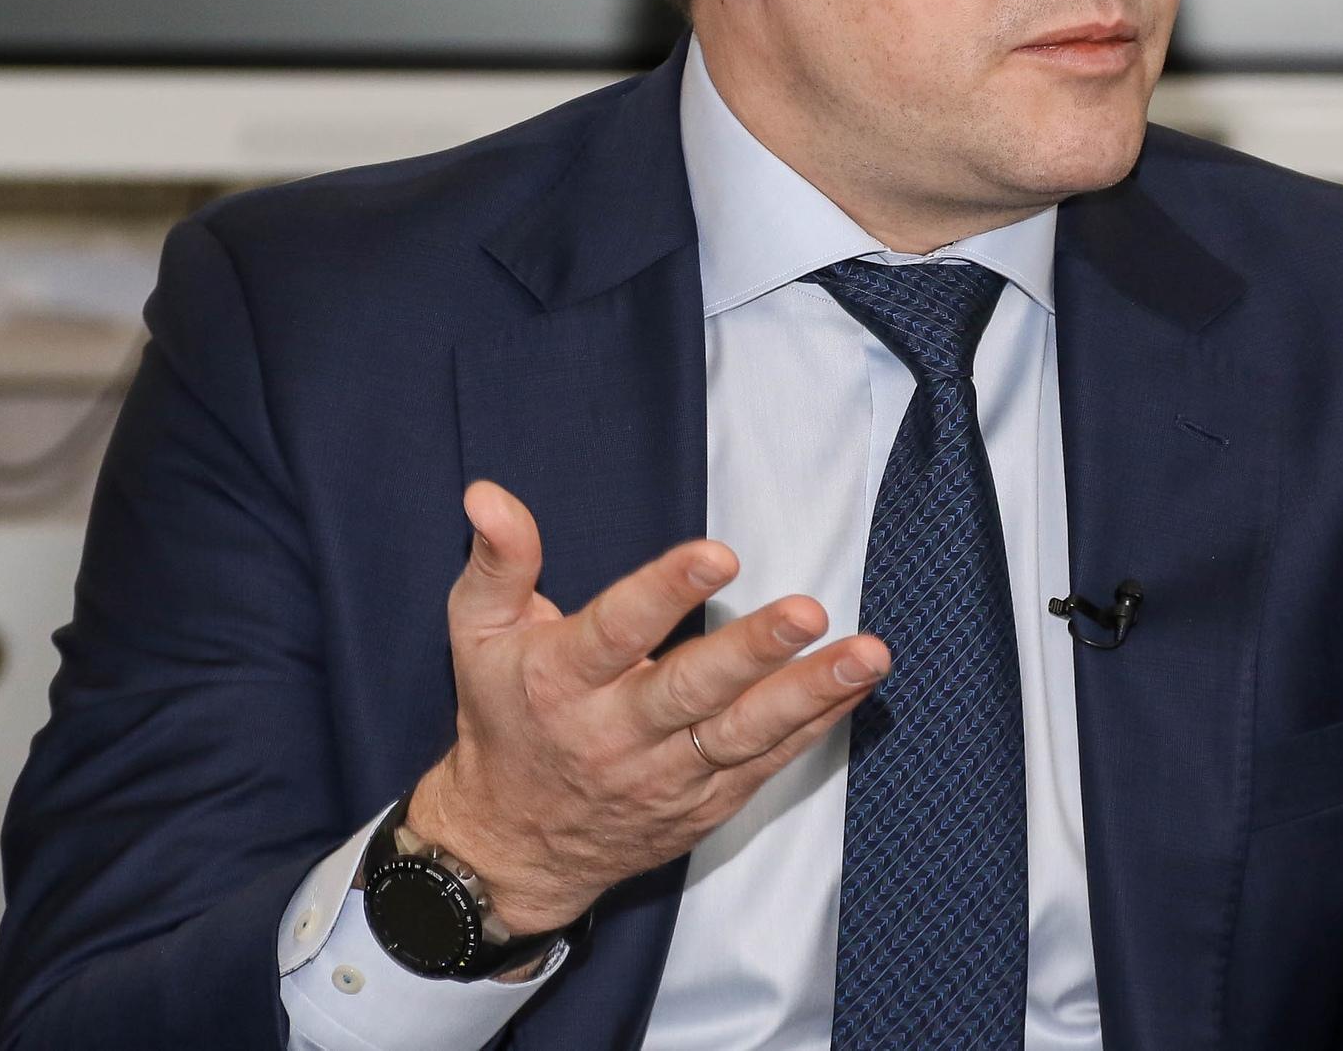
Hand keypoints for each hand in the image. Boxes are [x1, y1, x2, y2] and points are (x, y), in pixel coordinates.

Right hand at [405, 479, 889, 935]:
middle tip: (808, 611)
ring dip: (808, 694)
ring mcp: (665, 776)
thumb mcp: (477, 635)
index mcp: (561, 681)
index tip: (717, 555)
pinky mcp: (702, 804)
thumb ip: (497, 562)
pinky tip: (854, 688)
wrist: (511, 847)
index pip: (617, 631)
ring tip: (865, 655)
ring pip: (743, 733)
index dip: (665, 592)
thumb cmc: (504, 719)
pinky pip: (765, 764)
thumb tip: (488, 494)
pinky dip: (814, 727)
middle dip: (753, 650)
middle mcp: (615, 732)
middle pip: (691, 690)